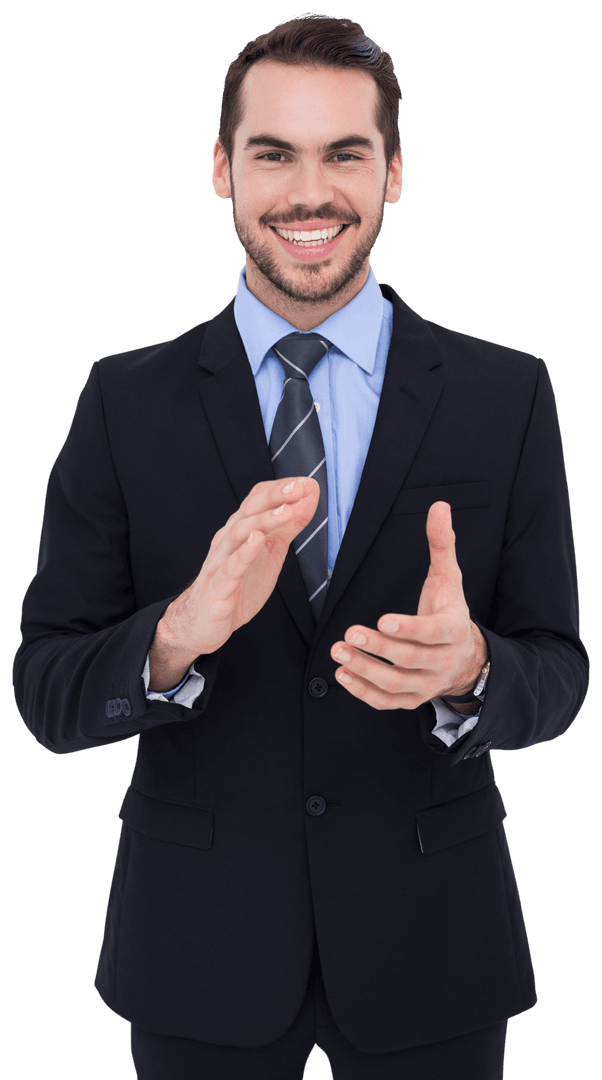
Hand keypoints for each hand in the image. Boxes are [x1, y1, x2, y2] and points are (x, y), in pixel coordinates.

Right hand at [148, 476, 319, 689]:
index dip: (281, 488)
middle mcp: (228, 539)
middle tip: (300, 487)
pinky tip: (258, 540)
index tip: (306, 483)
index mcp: (241, 530)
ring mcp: (221, 561)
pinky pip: (230, 567)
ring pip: (239, 533)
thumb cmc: (238, 584)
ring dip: (264, 519)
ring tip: (287, 510)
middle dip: (275, 496)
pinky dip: (245, 552)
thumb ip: (289, 525)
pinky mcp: (218, 586)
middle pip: (249, 509)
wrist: (204, 622)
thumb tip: (309, 496)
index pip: (257, 499)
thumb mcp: (271, 551)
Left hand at [330, 501, 487, 710]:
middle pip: (409, 659)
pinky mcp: (411, 699)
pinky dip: (363, 691)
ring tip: (338, 652)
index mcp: (453, 629)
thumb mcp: (449, 578)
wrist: (465, 658)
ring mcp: (427, 684)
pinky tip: (342, 674)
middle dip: (378, 648)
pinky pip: (387, 701)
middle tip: (348, 634)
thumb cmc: (449, 611)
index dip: (408, 628)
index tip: (381, 619)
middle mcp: (442, 660)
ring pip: (395, 683)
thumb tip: (439, 506)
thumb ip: (441, 544)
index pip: (432, 632)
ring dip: (365, 670)